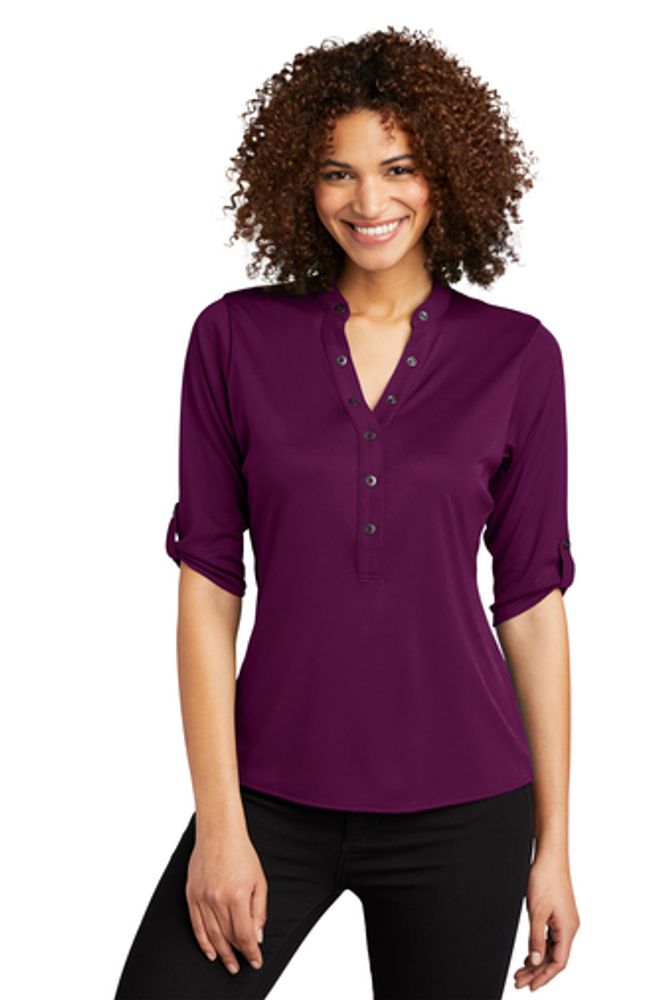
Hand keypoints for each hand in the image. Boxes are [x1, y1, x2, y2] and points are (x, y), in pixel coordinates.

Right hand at [185, 828, 267, 975]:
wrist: (219, 834)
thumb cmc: (241, 853)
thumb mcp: (260, 881)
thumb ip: (259, 910)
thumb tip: (257, 934)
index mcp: (238, 895)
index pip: (244, 934)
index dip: (251, 951)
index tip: (255, 959)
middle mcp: (218, 899)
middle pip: (227, 937)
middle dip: (236, 955)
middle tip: (240, 966)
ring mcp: (202, 898)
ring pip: (211, 934)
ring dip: (220, 952)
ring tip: (227, 963)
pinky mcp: (192, 895)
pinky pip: (196, 925)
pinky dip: (202, 941)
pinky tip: (210, 950)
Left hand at [514, 853, 579, 990]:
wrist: (550, 856)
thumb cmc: (545, 879)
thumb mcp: (536, 912)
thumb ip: (536, 939)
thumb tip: (536, 963)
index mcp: (568, 929)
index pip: (558, 962)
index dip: (544, 977)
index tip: (530, 986)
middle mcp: (570, 927)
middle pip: (555, 958)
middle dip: (537, 972)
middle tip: (519, 982)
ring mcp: (565, 921)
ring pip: (552, 949)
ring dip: (537, 961)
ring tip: (521, 972)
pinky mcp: (559, 914)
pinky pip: (551, 938)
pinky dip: (540, 948)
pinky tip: (530, 955)